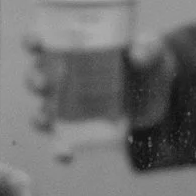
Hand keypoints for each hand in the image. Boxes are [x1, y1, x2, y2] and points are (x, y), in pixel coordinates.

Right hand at [19, 37, 173, 137]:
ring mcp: (69, 106)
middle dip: (34, 80)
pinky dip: (60, 150)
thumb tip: (136, 55)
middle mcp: (63, 76)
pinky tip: (66, 154)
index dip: (32, 40)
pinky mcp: (79, 131)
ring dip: (40, 115)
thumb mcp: (152, 52)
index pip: (42, 41)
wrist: (162, 98)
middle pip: (36, 77)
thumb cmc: (148, 64)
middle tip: (45, 83)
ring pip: (42, 110)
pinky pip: (62, 142)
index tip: (35, 43)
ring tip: (47, 118)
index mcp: (72, 48)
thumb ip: (148, 49)